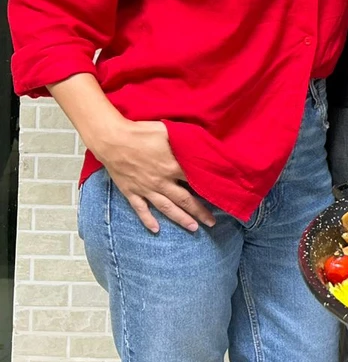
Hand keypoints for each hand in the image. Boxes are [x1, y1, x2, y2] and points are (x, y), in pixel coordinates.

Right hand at [90, 118, 215, 232]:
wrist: (112, 139)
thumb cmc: (142, 132)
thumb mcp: (168, 131)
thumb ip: (184, 140)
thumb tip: (199, 144)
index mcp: (173, 166)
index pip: (196, 181)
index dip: (209, 189)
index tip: (221, 197)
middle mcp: (162, 181)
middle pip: (185, 200)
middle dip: (200, 212)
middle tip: (212, 222)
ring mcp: (146, 188)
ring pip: (167, 208)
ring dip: (181, 219)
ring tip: (194, 228)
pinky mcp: (131, 191)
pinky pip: (141, 209)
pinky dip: (148, 220)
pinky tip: (156, 230)